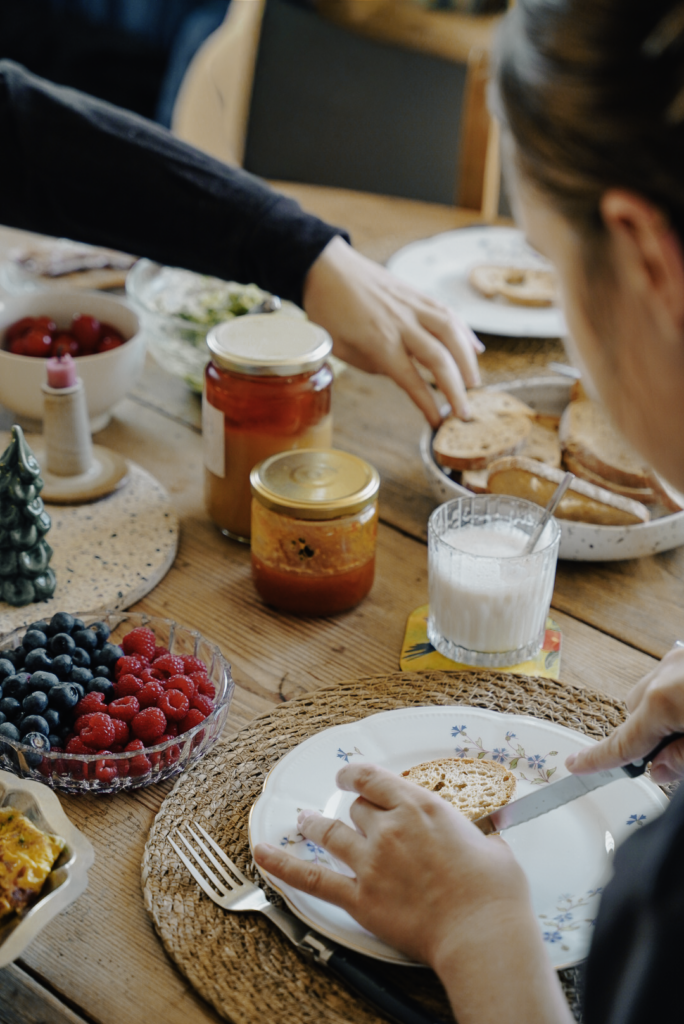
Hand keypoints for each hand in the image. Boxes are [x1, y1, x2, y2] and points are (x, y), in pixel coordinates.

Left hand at [254, 764, 571, 1023]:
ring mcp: (371, 862)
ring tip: (304, 820)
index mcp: (421, 807)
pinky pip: (312, 878)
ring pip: (330, 832)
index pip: (375, 778)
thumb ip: (479, 831)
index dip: (356, 774)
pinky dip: (283, 865)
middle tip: (353, 815)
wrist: (482, 933)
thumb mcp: (493, 845)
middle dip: (355, 811)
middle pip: (357, 808)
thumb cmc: (494, 892)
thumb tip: (489, 828)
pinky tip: (263, 855)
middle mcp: (391, 828)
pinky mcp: (360, 898)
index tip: (350, 774)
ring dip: (314, 823)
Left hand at [303, 236, 482, 425]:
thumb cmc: (328, 310)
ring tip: (475, 384)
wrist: (325, 267)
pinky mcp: (417, 294)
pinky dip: (464, 332)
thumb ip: (375, 364)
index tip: (438, 422)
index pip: (411, 379)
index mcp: (379, 341)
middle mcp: (401, 322)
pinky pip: (448, 313)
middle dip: (456, 389)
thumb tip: (403, 375)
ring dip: (468, 361)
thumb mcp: (341, 349)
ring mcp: (412, 306)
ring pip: (451, 332)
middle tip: (465, 413)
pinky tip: (474, 349)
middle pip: (439, 358)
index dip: (427, 403)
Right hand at [566, 643, 683, 782]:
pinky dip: (676, 696)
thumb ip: (681, 760)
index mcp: (663, 699)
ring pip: (652, 694)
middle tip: (676, 752)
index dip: (596, 759)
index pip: (622, 742)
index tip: (574, 765)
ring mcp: (678, 658)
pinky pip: (669, 679)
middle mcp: (663, 672)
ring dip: (664, 713)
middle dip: (646, 734)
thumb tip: (659, 769)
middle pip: (635, 712)